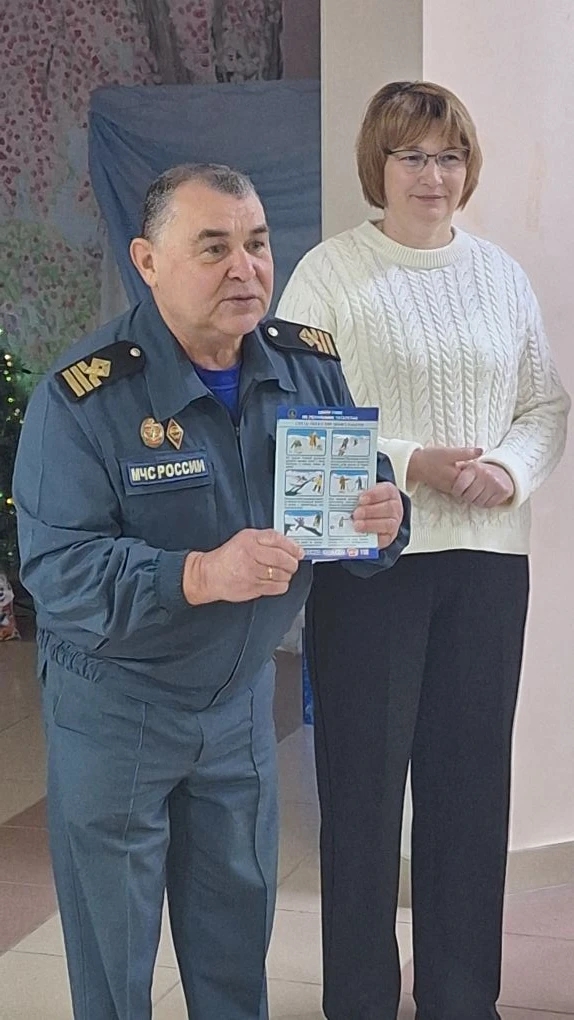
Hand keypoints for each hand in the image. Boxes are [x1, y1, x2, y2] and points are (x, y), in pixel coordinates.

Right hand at [183, 529, 303, 604]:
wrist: (209, 575)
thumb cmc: (228, 557)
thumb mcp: (244, 539)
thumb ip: (265, 540)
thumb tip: (290, 546)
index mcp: (250, 539)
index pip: (277, 539)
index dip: (292, 546)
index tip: (299, 551)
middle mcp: (251, 554)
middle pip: (282, 558)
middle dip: (292, 562)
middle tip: (293, 564)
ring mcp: (252, 572)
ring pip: (282, 574)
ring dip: (286, 574)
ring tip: (282, 573)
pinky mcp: (253, 587)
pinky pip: (277, 587)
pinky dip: (281, 585)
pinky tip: (276, 582)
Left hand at [352, 481, 403, 548]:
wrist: (378, 517)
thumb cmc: (369, 503)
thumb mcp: (365, 494)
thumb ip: (357, 494)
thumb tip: (341, 496)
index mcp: (390, 492)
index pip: (387, 491)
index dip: (374, 494)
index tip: (361, 499)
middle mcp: (395, 507)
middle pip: (388, 508)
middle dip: (370, 511)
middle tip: (355, 514)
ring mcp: (394, 523)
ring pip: (388, 524)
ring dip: (371, 525)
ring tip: (357, 525)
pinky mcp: (389, 536)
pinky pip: (385, 538)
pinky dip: (373, 537)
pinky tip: (363, 535)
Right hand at [407, 446, 482, 493]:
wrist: (414, 466)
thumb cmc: (430, 458)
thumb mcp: (449, 453)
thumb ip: (466, 453)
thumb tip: (481, 451)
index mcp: (457, 479)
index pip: (476, 478)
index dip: (481, 471)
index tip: (483, 464)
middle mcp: (454, 487)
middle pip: (472, 484)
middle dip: (477, 476)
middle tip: (479, 466)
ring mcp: (450, 489)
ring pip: (466, 486)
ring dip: (470, 478)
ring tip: (471, 468)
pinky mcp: (447, 488)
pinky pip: (460, 486)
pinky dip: (463, 480)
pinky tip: (462, 471)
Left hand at [452, 461, 514, 507]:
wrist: (504, 472)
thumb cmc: (480, 472)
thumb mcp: (469, 467)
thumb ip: (459, 470)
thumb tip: (443, 472)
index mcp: (474, 468)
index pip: (460, 486)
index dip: (456, 492)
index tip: (457, 492)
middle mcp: (485, 474)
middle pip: (469, 497)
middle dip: (467, 497)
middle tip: (468, 494)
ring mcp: (495, 483)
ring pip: (478, 502)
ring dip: (476, 501)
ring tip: (477, 494)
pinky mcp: (503, 491)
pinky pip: (489, 505)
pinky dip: (485, 503)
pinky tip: (485, 496)